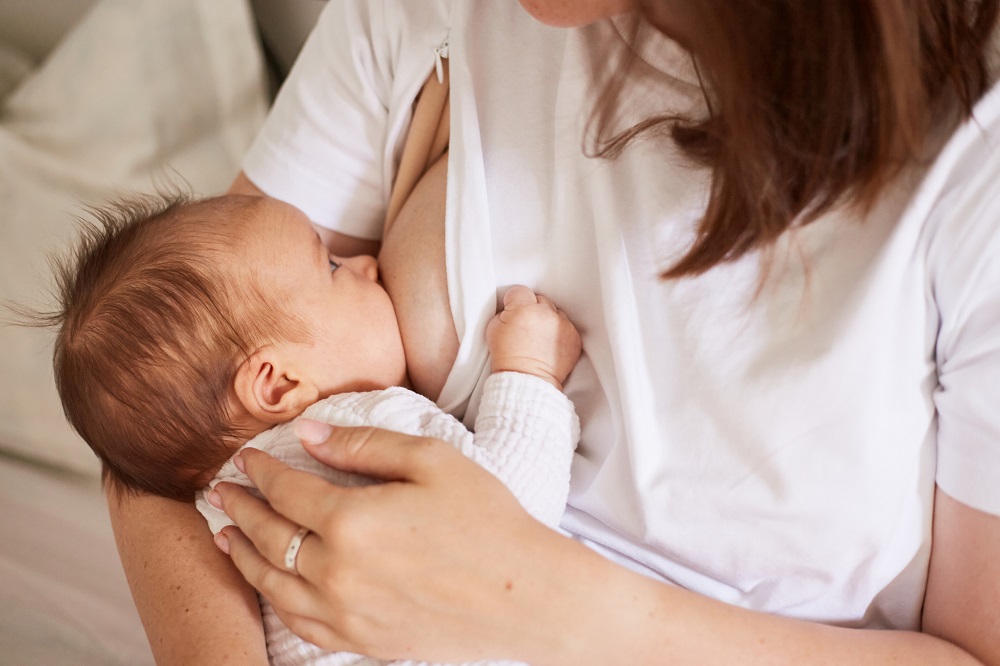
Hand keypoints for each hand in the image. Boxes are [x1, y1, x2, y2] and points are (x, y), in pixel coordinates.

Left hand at [209, 424, 596, 662]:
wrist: (525, 595)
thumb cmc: (487, 520)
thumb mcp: (432, 460)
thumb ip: (365, 444)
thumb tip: (310, 433)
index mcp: (352, 519)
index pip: (286, 489)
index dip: (261, 470)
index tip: (246, 457)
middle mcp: (336, 570)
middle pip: (269, 535)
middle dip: (239, 509)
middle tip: (218, 492)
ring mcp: (345, 612)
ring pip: (272, 582)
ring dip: (241, 554)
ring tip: (223, 535)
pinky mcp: (361, 640)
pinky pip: (299, 621)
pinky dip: (272, 599)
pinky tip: (267, 584)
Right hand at [486, 285, 581, 388]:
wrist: (526, 380)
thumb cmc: (507, 357)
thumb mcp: (493, 329)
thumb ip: (504, 312)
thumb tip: (512, 308)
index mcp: (523, 309)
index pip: (520, 291)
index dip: (514, 301)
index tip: (513, 311)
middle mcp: (545, 314)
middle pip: (540, 299)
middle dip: (533, 309)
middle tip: (526, 326)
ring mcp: (562, 325)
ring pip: (555, 311)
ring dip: (548, 319)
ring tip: (539, 337)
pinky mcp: (574, 336)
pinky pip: (566, 326)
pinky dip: (559, 332)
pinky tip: (549, 344)